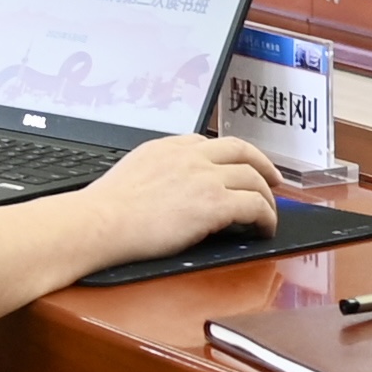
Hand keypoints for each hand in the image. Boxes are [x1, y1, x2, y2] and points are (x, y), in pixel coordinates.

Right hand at [91, 128, 285, 256]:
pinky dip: (266, 217)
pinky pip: (254, 206)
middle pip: (240, 151)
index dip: (230, 155)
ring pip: (253, 178)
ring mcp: (204, 177)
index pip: (208, 143)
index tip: (236, 165)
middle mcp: (189, 156)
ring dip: (267, 196)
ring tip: (269, 212)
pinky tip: (265, 228)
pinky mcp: (213, 204)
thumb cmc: (104, 211)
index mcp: (166, 147)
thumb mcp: (130, 172)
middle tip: (272, 179)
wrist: (99, 222)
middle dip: (262, 164)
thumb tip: (165, 189)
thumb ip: (155, 171)